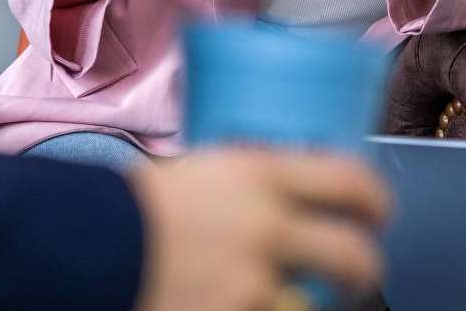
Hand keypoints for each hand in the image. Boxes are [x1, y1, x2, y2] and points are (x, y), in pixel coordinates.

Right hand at [130, 148, 389, 310]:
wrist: (86, 245)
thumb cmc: (140, 202)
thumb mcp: (207, 169)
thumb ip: (251, 180)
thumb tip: (287, 189)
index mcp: (261, 174)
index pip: (350, 180)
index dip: (377, 198)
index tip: (378, 209)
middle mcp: (265, 227)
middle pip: (354, 255)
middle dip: (366, 266)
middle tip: (360, 268)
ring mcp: (249, 284)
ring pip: (314, 306)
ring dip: (309, 303)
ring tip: (295, 294)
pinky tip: (255, 305)